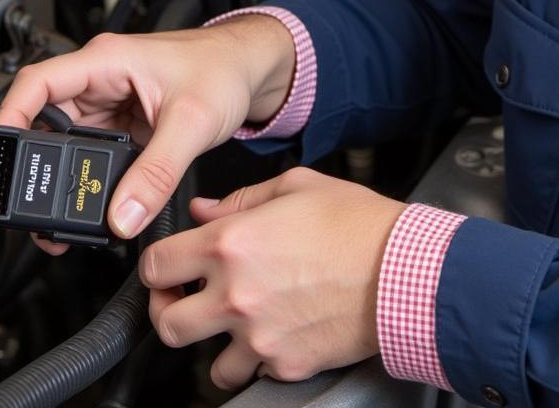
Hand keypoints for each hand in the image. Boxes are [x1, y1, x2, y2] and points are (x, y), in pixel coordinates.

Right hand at [0, 15, 295, 246]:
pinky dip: (89, 180)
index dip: (10, 116)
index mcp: (107, 60)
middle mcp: (101, 79)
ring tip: (62, 217)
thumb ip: (157, 171)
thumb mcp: (191, 122)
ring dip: (64, 176)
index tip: (0, 155)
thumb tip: (124, 214)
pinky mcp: (123, 124)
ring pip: (68, 143)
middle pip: (47, 121)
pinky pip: (93, 154)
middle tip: (33, 205)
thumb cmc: (224, 68)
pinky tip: (92, 205)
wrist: (252, 69)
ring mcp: (110, 102)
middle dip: (37, 164)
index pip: (38, 83)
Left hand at [140, 167, 405, 388]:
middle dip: (169, 310)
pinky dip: (257, 359)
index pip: (156, 265)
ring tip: (233, 324)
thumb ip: (240, 199)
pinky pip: (254, 372)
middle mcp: (235, 294)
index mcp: (230, 243)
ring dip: (214, 344)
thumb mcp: (294, 187)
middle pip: (166, 323)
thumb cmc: (356, 224)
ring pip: (206, 363)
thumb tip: (204, 210)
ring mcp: (258, 336)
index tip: (166, 267)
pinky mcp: (285, 364)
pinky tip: (274, 332)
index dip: (155, 267)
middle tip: (184, 300)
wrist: (404, 271)